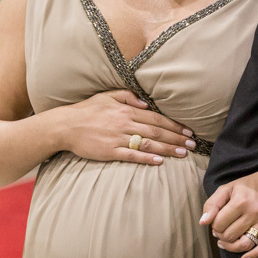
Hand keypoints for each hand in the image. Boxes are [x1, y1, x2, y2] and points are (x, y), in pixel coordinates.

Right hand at [59, 90, 194, 164]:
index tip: (188, 131)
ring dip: (167, 149)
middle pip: (157, 132)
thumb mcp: (106, 96)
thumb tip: (146, 103)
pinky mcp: (110, 151)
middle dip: (176, 139)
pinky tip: (159, 161)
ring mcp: (118, 138)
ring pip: (148, 144)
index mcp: (126, 110)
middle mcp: (125, 123)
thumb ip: (127, 96)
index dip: (174, 125)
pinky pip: (132, 155)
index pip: (156, 119)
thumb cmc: (86, 110)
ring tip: (183, 154)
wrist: (65, 126)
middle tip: (192, 145)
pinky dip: (147, 158)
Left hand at [200, 167, 257, 257]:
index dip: (213, 225)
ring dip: (231, 247)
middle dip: (221, 235)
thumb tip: (203, 222)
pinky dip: (253, 256)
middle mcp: (254, 212)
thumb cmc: (247, 186)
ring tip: (225, 242)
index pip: (219, 224)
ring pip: (244, 244)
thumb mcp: (226, 189)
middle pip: (230, 236)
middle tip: (220, 230)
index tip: (216, 221)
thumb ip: (212, 204)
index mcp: (241, 201)